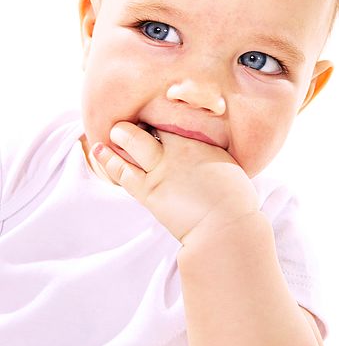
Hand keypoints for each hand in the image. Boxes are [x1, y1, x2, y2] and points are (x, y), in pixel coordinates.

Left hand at [91, 122, 259, 244]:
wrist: (226, 229)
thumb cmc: (234, 200)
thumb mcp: (226, 164)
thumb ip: (208, 152)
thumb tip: (200, 151)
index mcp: (199, 142)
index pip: (173, 119)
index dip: (162, 116)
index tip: (156, 119)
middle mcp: (178, 151)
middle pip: (152, 125)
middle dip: (141, 122)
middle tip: (132, 123)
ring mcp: (161, 170)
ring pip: (132, 143)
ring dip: (120, 135)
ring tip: (114, 132)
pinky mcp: (149, 192)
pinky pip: (123, 172)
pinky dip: (109, 160)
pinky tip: (99, 149)